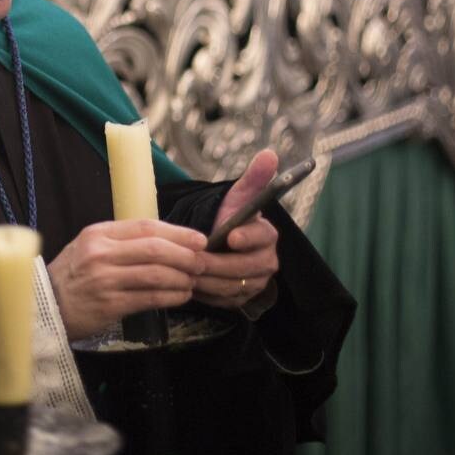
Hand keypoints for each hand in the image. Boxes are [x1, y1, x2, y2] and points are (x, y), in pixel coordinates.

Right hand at [47, 219, 205, 339]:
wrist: (45, 307)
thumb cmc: (72, 276)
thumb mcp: (89, 247)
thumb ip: (121, 241)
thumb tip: (166, 241)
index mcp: (98, 234)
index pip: (146, 227)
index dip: (178, 232)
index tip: (199, 239)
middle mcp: (100, 253)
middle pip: (155, 248)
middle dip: (186, 255)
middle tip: (202, 262)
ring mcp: (104, 279)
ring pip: (156, 273)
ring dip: (182, 278)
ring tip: (193, 281)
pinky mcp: (110, 304)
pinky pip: (150, 297)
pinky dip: (171, 296)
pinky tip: (181, 296)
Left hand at [195, 149, 280, 309]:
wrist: (217, 243)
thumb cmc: (227, 217)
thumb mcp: (237, 197)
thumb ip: (253, 178)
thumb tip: (270, 154)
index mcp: (267, 236)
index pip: (263, 237)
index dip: (248, 237)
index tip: (230, 236)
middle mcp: (266, 262)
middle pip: (244, 267)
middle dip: (217, 263)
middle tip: (194, 258)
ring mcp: (255, 283)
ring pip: (232, 285)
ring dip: (208, 280)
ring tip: (185, 271)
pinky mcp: (241, 299)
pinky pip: (223, 300)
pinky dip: (205, 294)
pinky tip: (187, 285)